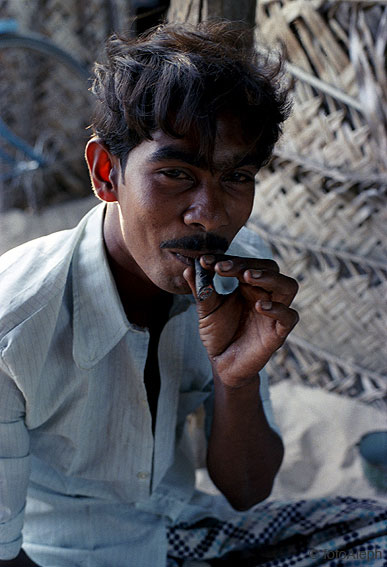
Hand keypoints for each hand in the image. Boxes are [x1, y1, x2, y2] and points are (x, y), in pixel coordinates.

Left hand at [183, 255, 298, 387]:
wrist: (223, 363)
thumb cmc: (218, 333)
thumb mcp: (206, 309)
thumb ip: (201, 289)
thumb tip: (188, 267)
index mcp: (249, 286)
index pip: (246, 263)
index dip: (227, 259)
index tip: (205, 261)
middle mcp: (265, 295)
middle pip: (270, 268)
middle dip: (247, 264)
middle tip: (222, 267)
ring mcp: (274, 314)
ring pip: (288, 286)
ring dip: (269, 278)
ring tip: (247, 276)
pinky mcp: (278, 333)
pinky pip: (289, 317)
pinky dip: (277, 309)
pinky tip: (258, 307)